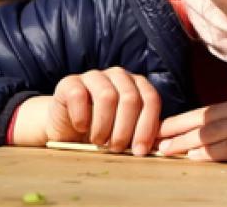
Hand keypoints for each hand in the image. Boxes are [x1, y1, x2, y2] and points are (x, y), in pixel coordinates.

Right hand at [11, 67, 160, 155]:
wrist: (65, 128)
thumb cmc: (100, 131)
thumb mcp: (125, 132)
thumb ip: (142, 132)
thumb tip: (161, 145)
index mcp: (137, 84)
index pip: (151, 100)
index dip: (147, 126)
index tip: (140, 150)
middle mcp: (118, 75)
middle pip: (131, 98)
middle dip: (125, 129)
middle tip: (117, 148)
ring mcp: (94, 75)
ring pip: (107, 96)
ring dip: (104, 125)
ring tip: (99, 141)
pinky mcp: (70, 81)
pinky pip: (79, 95)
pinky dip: (82, 117)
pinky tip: (81, 128)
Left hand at [156, 83, 226, 161]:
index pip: (218, 108)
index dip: (193, 118)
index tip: (174, 124)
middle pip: (207, 117)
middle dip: (178, 126)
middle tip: (155, 134)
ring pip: (212, 132)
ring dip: (184, 141)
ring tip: (162, 148)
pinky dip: (208, 152)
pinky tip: (192, 157)